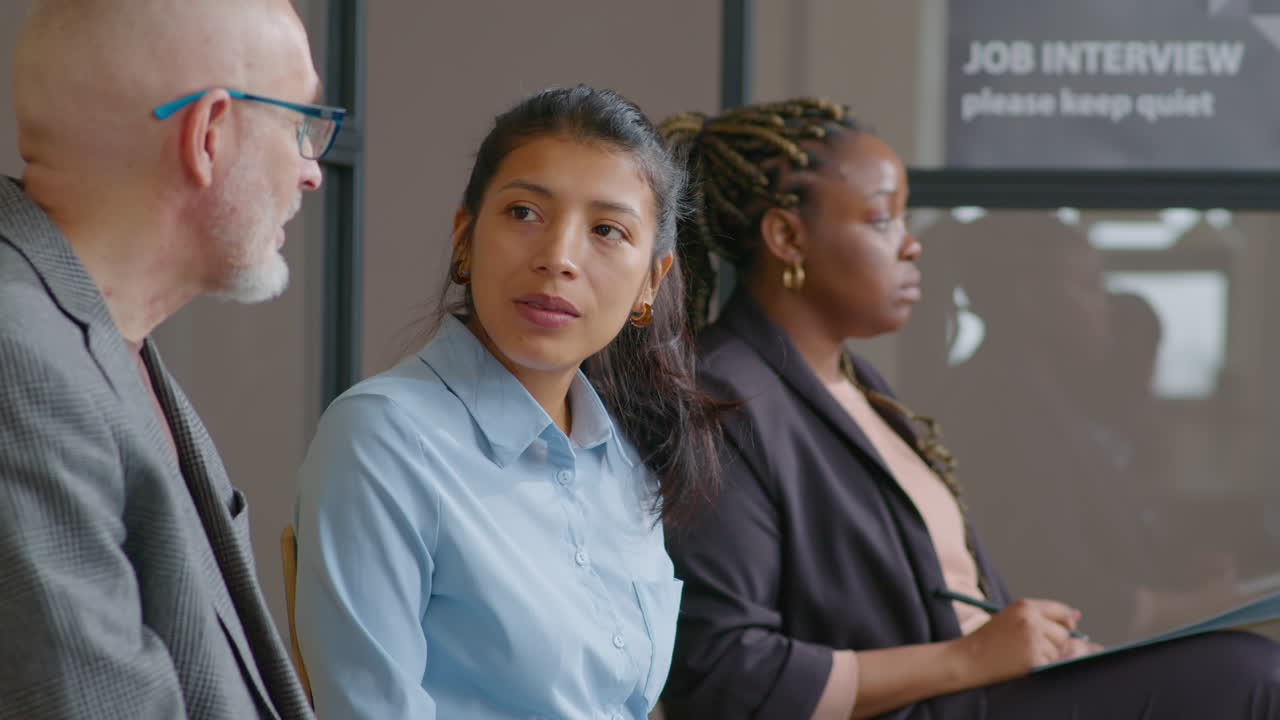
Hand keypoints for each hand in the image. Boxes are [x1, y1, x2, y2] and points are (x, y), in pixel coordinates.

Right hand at [952, 598, 1082, 684]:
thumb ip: (1042, 616)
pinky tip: (1020, 663)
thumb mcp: (1011, 618)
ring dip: (1045, 656)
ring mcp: (1032, 639)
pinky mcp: (1033, 657)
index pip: (1060, 611)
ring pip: (1057, 651)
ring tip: (1020, 654)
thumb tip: (1077, 617)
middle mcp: (1030, 619)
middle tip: (1028, 646)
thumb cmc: (989, 639)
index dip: (1065, 623)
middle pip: (1063, 634)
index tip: (1064, 630)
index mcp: (1024, 605)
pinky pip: (1050, 664)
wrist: (968, 658)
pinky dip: (1040, 666)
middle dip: (1052, 642)